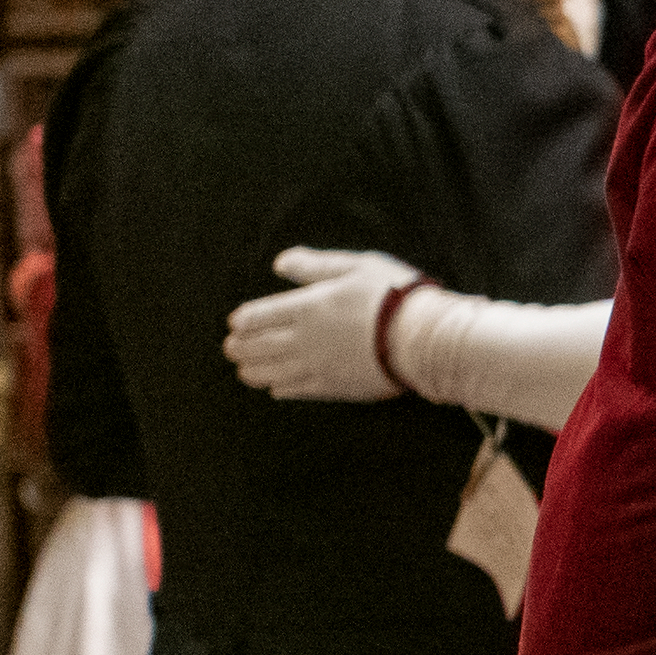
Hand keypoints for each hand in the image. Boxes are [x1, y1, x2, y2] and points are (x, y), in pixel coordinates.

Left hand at [224, 247, 420, 402]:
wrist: (424, 339)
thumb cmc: (394, 295)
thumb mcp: (355, 266)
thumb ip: (315, 266)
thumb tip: (280, 263)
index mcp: (307, 307)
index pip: (259, 316)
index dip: (243, 321)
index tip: (234, 324)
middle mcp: (305, 339)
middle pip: (258, 347)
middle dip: (240, 348)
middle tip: (231, 349)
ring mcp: (318, 366)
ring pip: (271, 373)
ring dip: (253, 372)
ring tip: (245, 372)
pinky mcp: (335, 387)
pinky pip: (298, 391)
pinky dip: (282, 389)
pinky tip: (276, 389)